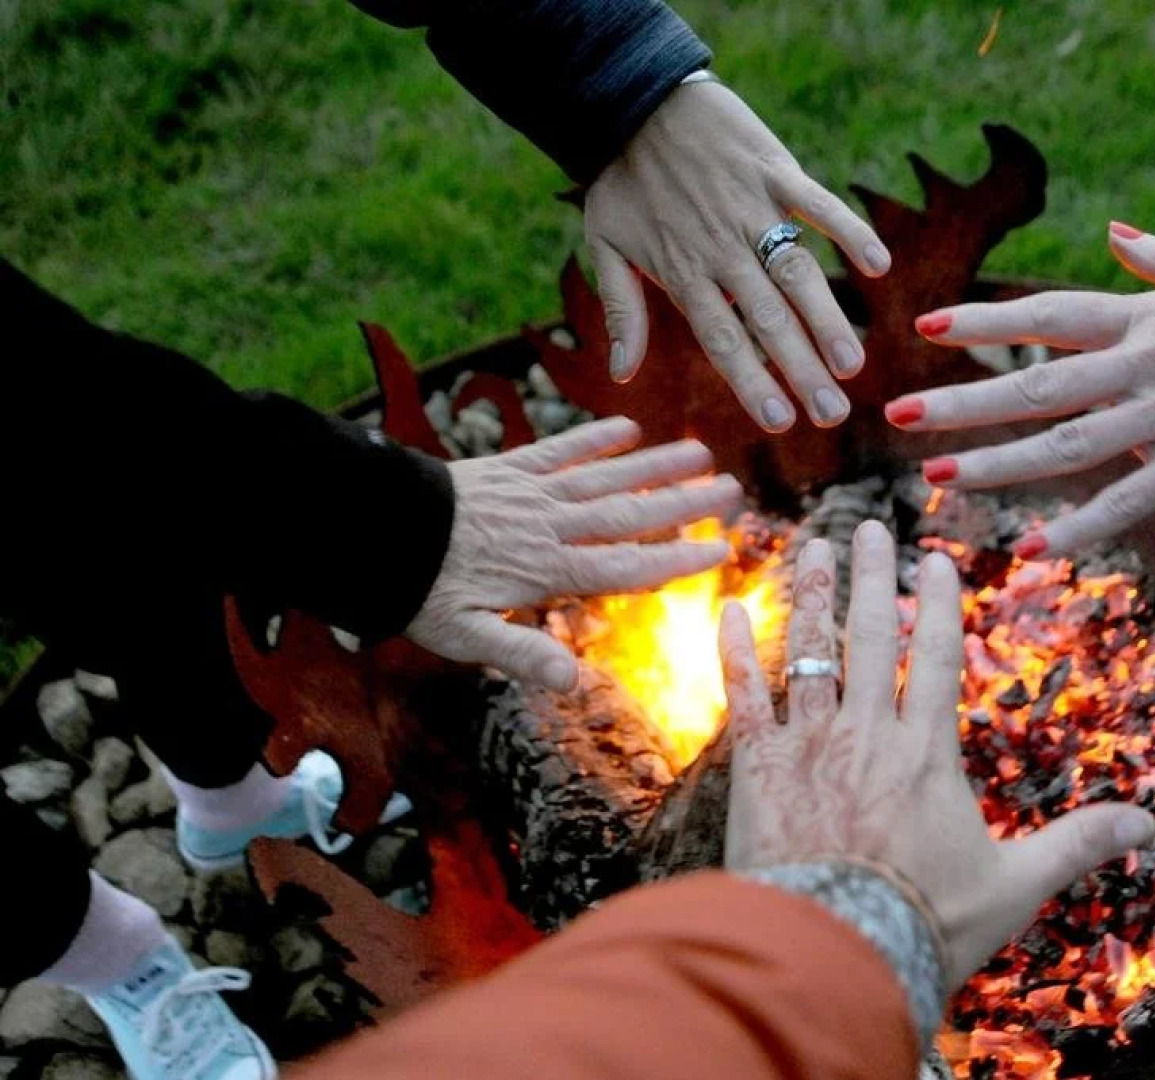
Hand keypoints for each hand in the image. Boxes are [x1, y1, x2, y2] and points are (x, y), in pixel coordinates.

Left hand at [407, 417, 739, 689]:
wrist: (373, 528)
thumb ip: (522, 656)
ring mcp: (532, 493)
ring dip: (654, 465)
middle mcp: (550, 527)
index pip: (627, 568)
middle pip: (629, 515)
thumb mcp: (465, 637)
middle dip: (684, 503)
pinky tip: (626, 429)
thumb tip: (573, 683)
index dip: (677, 560)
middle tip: (732, 489)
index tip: (721, 550)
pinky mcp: (510, 468)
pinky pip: (560, 450)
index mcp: (547, 571)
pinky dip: (593, 438)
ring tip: (700, 452)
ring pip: (605, 478)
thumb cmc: (418, 590)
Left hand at [585, 81, 890, 432]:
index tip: (781, 421)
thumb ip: (621, 311)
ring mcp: (752, 208)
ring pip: (796, 272)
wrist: (634, 97)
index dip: (753, 382)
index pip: (723, 339)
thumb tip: (621, 374)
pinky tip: (878, 266)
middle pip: (768, 318)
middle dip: (802, 370)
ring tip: (854, 364)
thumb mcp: (604, 246)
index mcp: (683, 272)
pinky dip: (848, 231)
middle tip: (832, 413)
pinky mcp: (775, 170)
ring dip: (828, 320)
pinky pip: (818, 203)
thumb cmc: (620, 179)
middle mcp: (721, 246)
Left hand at [720, 520, 1154, 986]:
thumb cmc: (927, 923)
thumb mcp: (1016, 885)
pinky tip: (728, 611)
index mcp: (928, 753)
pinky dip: (735, 652)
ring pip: (809, 653)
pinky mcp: (757, 770)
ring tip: (816, 548)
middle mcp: (868, 733)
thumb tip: (1149, 824)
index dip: (938, 603)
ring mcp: (808, 745)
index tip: (935, 558)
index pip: (938, 657)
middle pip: (872, 637)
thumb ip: (1077, 843)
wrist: (836, 953)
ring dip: (813, 596)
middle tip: (870, 527)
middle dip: (873, 577)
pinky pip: (744, 697)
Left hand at [885, 225, 1154, 557]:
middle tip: (897, 414)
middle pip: (1036, 385)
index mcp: (1144, 318)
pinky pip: (1128, 501)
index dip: (985, 321)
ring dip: (998, 464)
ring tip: (938, 479)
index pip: (1047, 315)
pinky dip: (1080, 528)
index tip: (927, 325)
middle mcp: (1140, 366)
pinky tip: (1032, 549)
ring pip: (1065, 446)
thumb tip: (1113, 236)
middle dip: (964, 400)